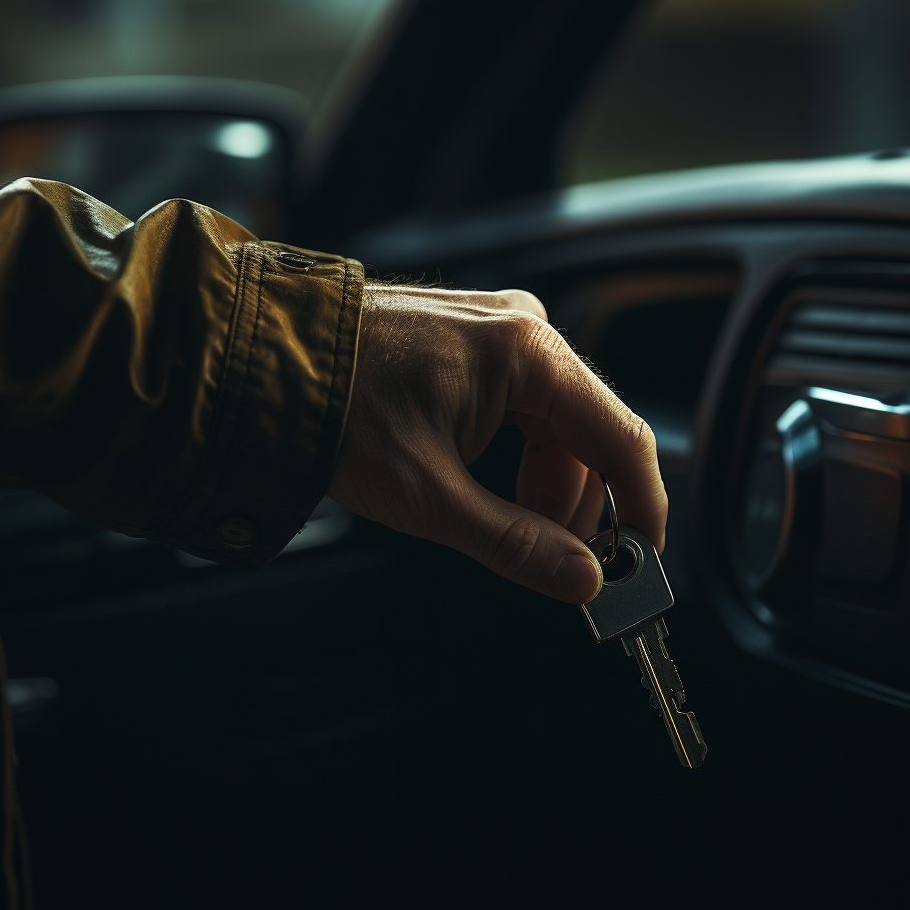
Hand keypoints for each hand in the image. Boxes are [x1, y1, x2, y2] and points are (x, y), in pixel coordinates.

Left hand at [328, 283, 667, 603]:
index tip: (644, 557)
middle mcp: (523, 330)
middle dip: (580, 506)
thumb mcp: (428, 495)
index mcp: (527, 352)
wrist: (264, 364)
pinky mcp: (475, 344)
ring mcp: (498, 332)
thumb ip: (516, 543)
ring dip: (546, 486)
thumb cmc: (333, 410)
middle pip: (589, 435)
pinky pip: (524, 409)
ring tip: (510, 530)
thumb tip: (582, 578)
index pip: (621, 435)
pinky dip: (519, 458)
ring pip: (556, 427)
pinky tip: (492, 492)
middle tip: (561, 563)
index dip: (642, 504)